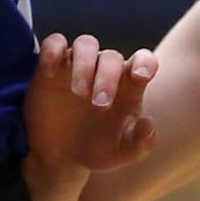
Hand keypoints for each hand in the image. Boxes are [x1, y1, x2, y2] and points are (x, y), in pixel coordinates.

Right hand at [25, 33, 156, 175]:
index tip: (141, 77)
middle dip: (108, 77)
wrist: (59, 156)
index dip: (145, 63)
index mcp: (128, 85)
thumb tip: (149, 123)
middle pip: (112, 57)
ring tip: (79, 91)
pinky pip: (53, 44)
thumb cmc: (97, 149)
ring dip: (84, 64)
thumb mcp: (120, 153)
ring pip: (85, 44)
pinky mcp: (50, 66)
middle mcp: (104, 69)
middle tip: (100, 105)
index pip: (143, 61)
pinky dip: (52, 51)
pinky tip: (50, 73)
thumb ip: (140, 144)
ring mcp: (77, 65)